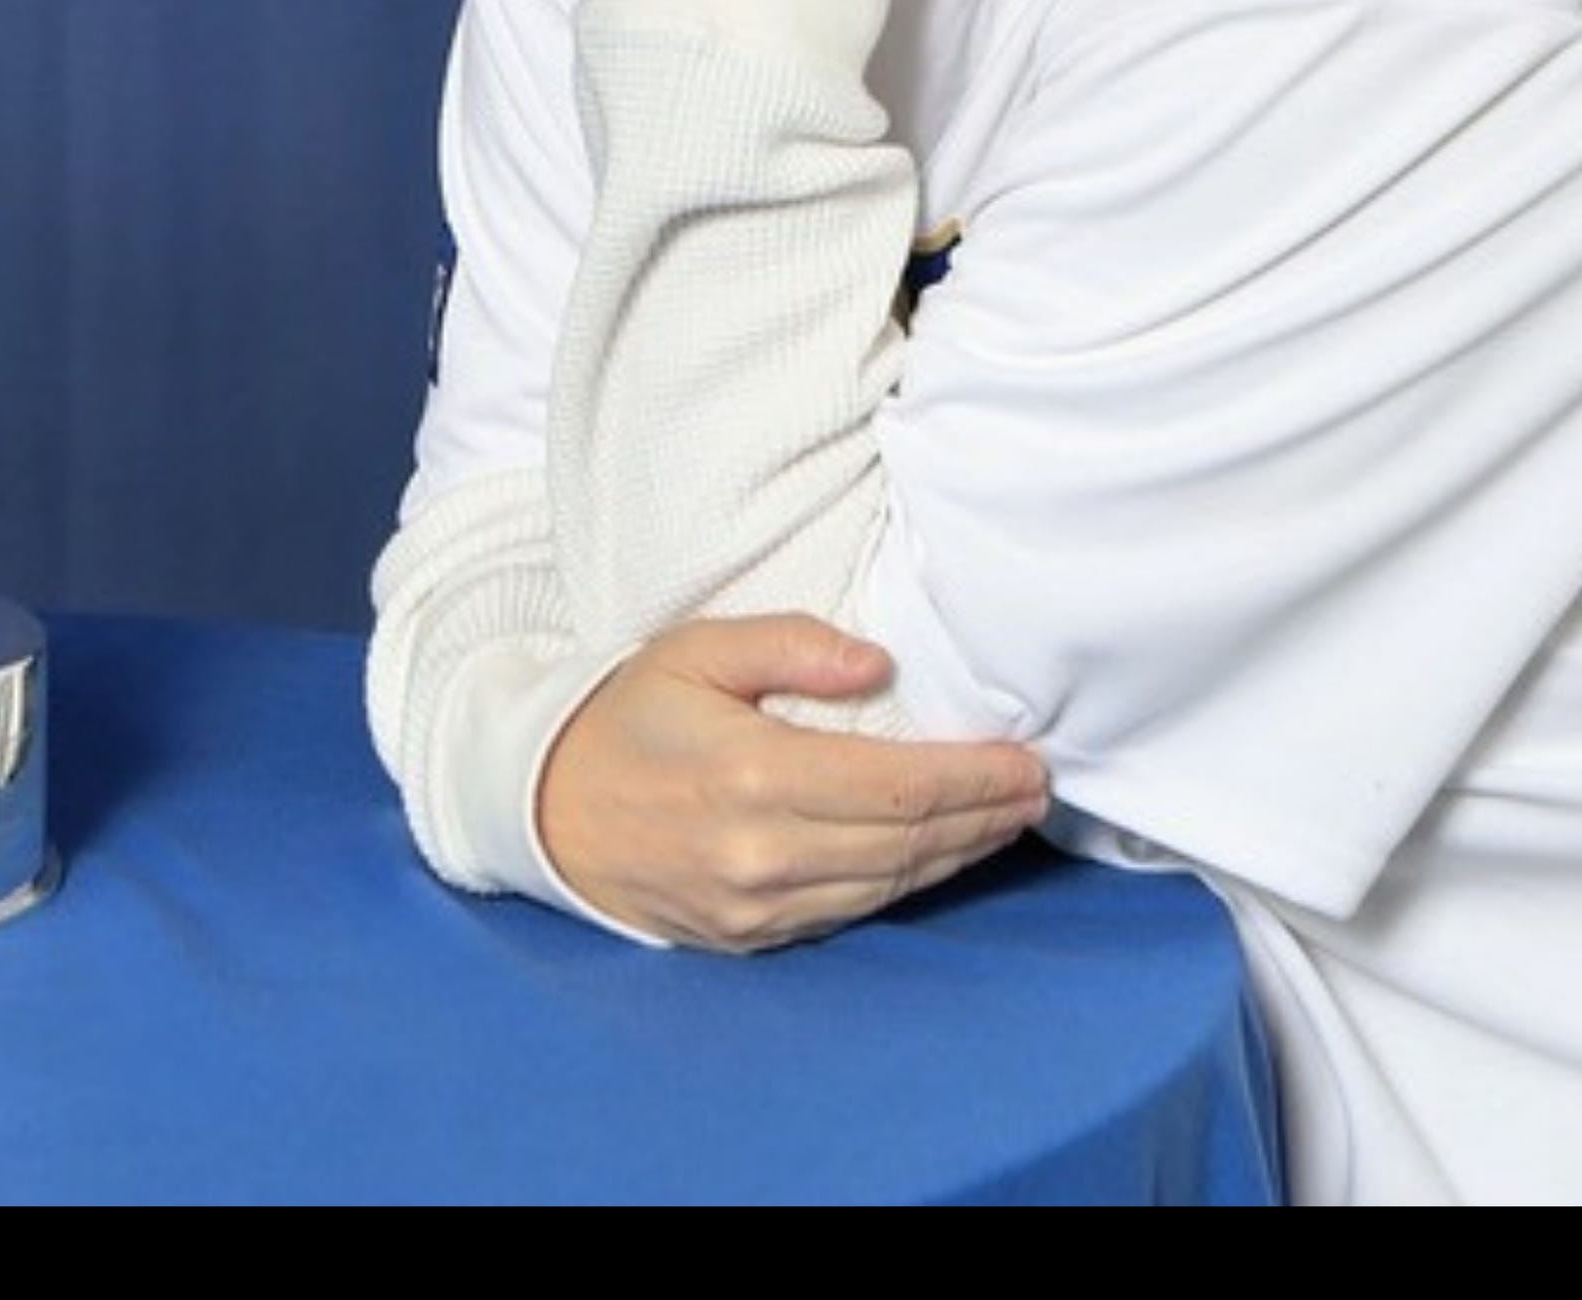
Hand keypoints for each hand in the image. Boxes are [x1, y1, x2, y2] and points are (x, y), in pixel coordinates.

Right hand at [538, 614, 1051, 952]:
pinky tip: (937, 856)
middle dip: (983, 816)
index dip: (973, 778)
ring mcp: (756, 905)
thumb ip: (791, 645)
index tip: (1025, 761)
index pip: (898, 786)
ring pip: (887, 885)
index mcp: (754, 774)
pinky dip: (904, 884)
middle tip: (1035, 789)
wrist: (546, 809)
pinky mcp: (749, 937)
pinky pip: (850, 912)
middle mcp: (762, 852)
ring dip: (957, 854)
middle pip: (907, 842)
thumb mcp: (696, 649)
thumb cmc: (628, 717)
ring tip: (1004, 820)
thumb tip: (880, 666)